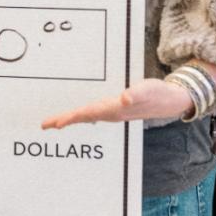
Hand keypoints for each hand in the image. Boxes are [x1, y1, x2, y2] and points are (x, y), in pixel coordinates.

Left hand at [41, 77, 193, 128]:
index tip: (55, 123)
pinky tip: (80, 116)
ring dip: (71, 119)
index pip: (87, 114)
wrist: (171, 101)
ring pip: (87, 116)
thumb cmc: (158, 94)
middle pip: (82, 117)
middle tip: (45, 125)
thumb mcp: (148, 90)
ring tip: (55, 122)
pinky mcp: (117, 109)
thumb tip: (124, 98)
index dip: (70, 118)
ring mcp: (114, 112)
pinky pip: (94, 113)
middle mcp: (111, 113)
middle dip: (64, 120)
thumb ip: (136, 94)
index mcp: (114, 109)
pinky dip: (83, 115)